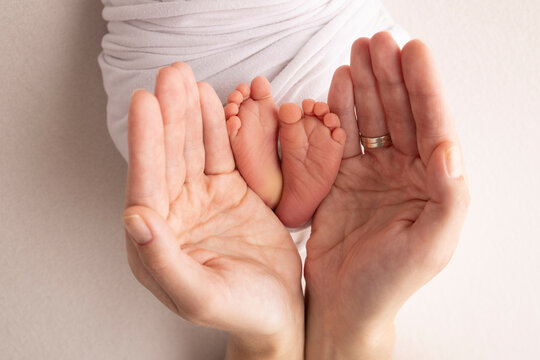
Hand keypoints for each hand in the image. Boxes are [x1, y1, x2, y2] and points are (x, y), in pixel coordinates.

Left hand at [122, 63, 303, 358]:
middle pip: (168, 158)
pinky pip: (218, 153)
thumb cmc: (238, 311)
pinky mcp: (227, 191)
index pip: (146, 185)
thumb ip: (162, 261)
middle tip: (169, 76)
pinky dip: (214, 126)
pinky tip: (208, 99)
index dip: (145, 143)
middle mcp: (172, 214)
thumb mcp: (199, 295)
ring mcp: (200, 200)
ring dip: (187, 113)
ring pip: (190, 149)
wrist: (277, 308)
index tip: (144, 103)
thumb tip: (134, 218)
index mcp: (155, 241)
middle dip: (168, 115)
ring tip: (184, 77)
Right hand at [304, 32, 469, 358]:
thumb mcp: (431, 245)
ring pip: (372, 118)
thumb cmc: (390, 280)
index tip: (413, 51)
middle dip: (390, 75)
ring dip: (366, 84)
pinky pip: (342, 136)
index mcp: (432, 184)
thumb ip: (448, 197)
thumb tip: (448, 147)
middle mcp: (404, 172)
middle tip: (378, 42)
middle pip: (400, 112)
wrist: (344, 300)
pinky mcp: (341, 176)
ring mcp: (371, 171)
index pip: (432, 125)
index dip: (424, 87)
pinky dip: (340, 109)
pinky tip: (339, 85)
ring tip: (357, 53)